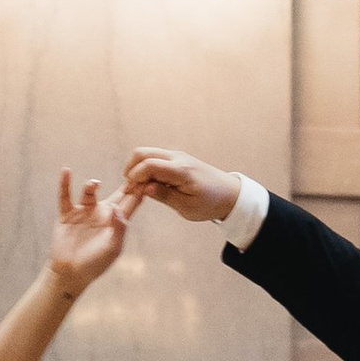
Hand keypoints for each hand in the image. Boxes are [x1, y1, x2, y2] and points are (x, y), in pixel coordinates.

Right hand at [48, 168, 132, 301]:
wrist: (71, 273)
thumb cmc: (95, 265)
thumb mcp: (112, 249)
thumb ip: (118, 229)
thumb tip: (118, 208)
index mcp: (117, 222)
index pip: (132, 202)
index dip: (141, 190)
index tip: (150, 176)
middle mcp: (102, 213)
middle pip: (116, 193)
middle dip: (125, 181)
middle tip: (133, 165)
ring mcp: (84, 212)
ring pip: (90, 192)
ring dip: (92, 185)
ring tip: (94, 184)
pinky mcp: (67, 214)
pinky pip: (65, 196)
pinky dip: (65, 184)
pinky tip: (66, 171)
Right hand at [122, 147, 239, 224]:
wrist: (230, 194)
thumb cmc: (210, 203)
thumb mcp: (187, 207)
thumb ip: (164, 196)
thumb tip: (144, 189)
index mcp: (181, 170)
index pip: (148, 165)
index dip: (134, 178)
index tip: (130, 193)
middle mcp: (177, 158)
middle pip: (142, 153)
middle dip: (130, 169)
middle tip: (129, 189)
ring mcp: (177, 156)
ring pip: (146, 153)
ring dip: (137, 168)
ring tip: (137, 188)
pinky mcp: (176, 159)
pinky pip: (154, 158)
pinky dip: (145, 168)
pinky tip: (147, 184)